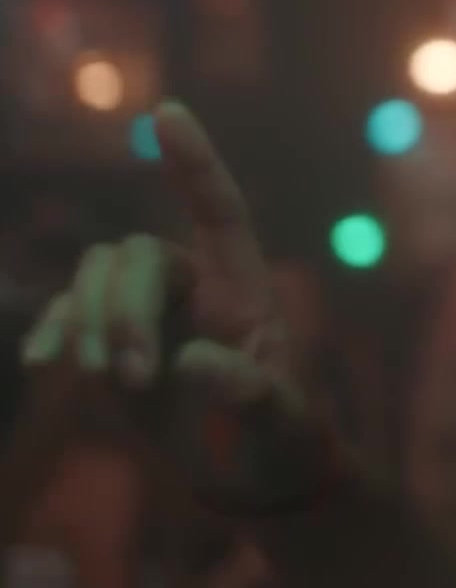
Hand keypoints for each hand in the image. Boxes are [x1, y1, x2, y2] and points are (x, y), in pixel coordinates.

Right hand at [17, 102, 334, 514]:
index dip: (194, 161)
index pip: (219, 209)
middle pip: (135, 255)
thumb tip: (192, 363)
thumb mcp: (282, 425)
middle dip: (122, 310)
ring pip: (95, 275)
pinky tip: (41, 365)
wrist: (250, 476)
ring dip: (89, 322)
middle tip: (134, 378)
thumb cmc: (280, 441)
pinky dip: (51, 331)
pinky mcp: (109, 342)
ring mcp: (147, 310)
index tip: (168, 111)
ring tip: (111, 383)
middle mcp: (194, 285)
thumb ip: (251, 395)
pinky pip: (65, 312)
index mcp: (245, 286)